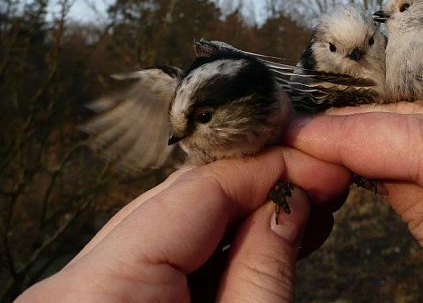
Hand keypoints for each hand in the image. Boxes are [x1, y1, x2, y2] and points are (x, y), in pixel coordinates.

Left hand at [18, 147, 350, 301]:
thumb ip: (263, 265)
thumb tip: (289, 204)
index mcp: (99, 296)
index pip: (194, 192)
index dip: (264, 170)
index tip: (313, 165)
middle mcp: (75, 286)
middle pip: (179, 201)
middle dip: (255, 188)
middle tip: (315, 186)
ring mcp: (82, 295)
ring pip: (172, 225)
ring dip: (239, 215)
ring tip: (299, 213)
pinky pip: (162, 259)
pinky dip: (214, 247)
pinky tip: (258, 241)